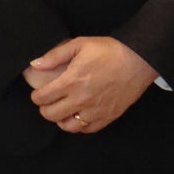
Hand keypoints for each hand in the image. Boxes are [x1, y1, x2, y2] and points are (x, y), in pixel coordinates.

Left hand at [27, 36, 156, 133]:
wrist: (138, 60)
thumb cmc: (109, 51)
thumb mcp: (79, 44)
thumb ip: (54, 56)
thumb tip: (35, 64)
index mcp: (71, 81)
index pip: (42, 98)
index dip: (36, 96)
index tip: (38, 93)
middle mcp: (81, 99)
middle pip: (51, 115)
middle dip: (45, 109)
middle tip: (48, 102)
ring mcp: (95, 111)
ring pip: (68, 126)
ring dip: (60, 119)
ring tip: (62, 110)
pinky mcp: (109, 116)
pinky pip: (88, 129)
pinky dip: (79, 126)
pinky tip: (78, 116)